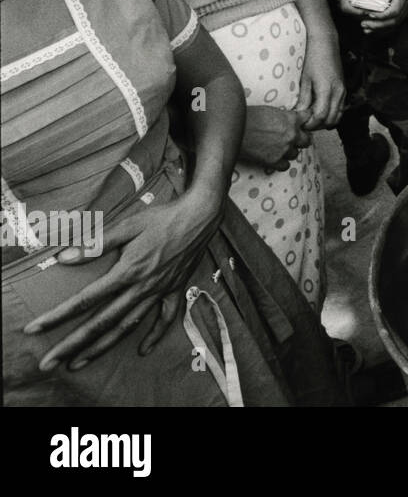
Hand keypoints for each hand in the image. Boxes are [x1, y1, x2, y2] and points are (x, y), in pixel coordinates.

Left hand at [22, 185, 223, 370]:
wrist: (201, 215)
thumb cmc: (163, 217)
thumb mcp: (128, 225)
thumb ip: (97, 243)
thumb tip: (64, 257)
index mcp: (128, 270)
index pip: (86, 299)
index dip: (59, 315)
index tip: (36, 328)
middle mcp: (143, 287)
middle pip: (102, 321)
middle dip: (73, 343)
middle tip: (49, 362)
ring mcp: (160, 291)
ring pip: (128, 326)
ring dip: (103, 347)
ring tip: (81, 362)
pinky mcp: (176, 290)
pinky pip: (166, 319)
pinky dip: (154, 335)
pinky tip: (143, 349)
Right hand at [240, 105, 310, 169]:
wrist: (231, 130)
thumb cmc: (247, 116)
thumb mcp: (270, 111)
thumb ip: (284, 117)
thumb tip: (290, 120)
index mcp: (291, 119)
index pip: (309, 118)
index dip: (305, 121)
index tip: (302, 123)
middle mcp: (291, 134)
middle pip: (307, 140)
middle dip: (300, 139)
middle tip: (291, 139)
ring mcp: (284, 149)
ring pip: (295, 154)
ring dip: (288, 151)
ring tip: (276, 148)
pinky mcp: (274, 161)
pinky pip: (285, 166)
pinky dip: (280, 163)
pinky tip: (272, 158)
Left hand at [295, 32, 344, 130]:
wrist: (325, 42)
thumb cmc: (312, 57)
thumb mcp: (304, 78)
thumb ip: (304, 98)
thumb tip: (299, 114)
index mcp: (327, 89)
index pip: (321, 116)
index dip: (310, 124)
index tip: (300, 124)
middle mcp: (338, 92)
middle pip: (331, 119)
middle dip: (318, 125)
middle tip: (305, 124)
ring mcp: (343, 91)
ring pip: (338, 116)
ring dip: (325, 121)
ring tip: (311, 119)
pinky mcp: (343, 89)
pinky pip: (340, 108)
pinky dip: (331, 114)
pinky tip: (320, 111)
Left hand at [360, 0, 407, 31]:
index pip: (394, 10)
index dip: (382, 15)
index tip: (369, 14)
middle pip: (394, 20)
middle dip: (378, 25)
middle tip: (363, 25)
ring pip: (396, 22)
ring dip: (381, 27)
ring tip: (367, 28)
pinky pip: (398, 19)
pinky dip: (387, 25)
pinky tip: (377, 26)